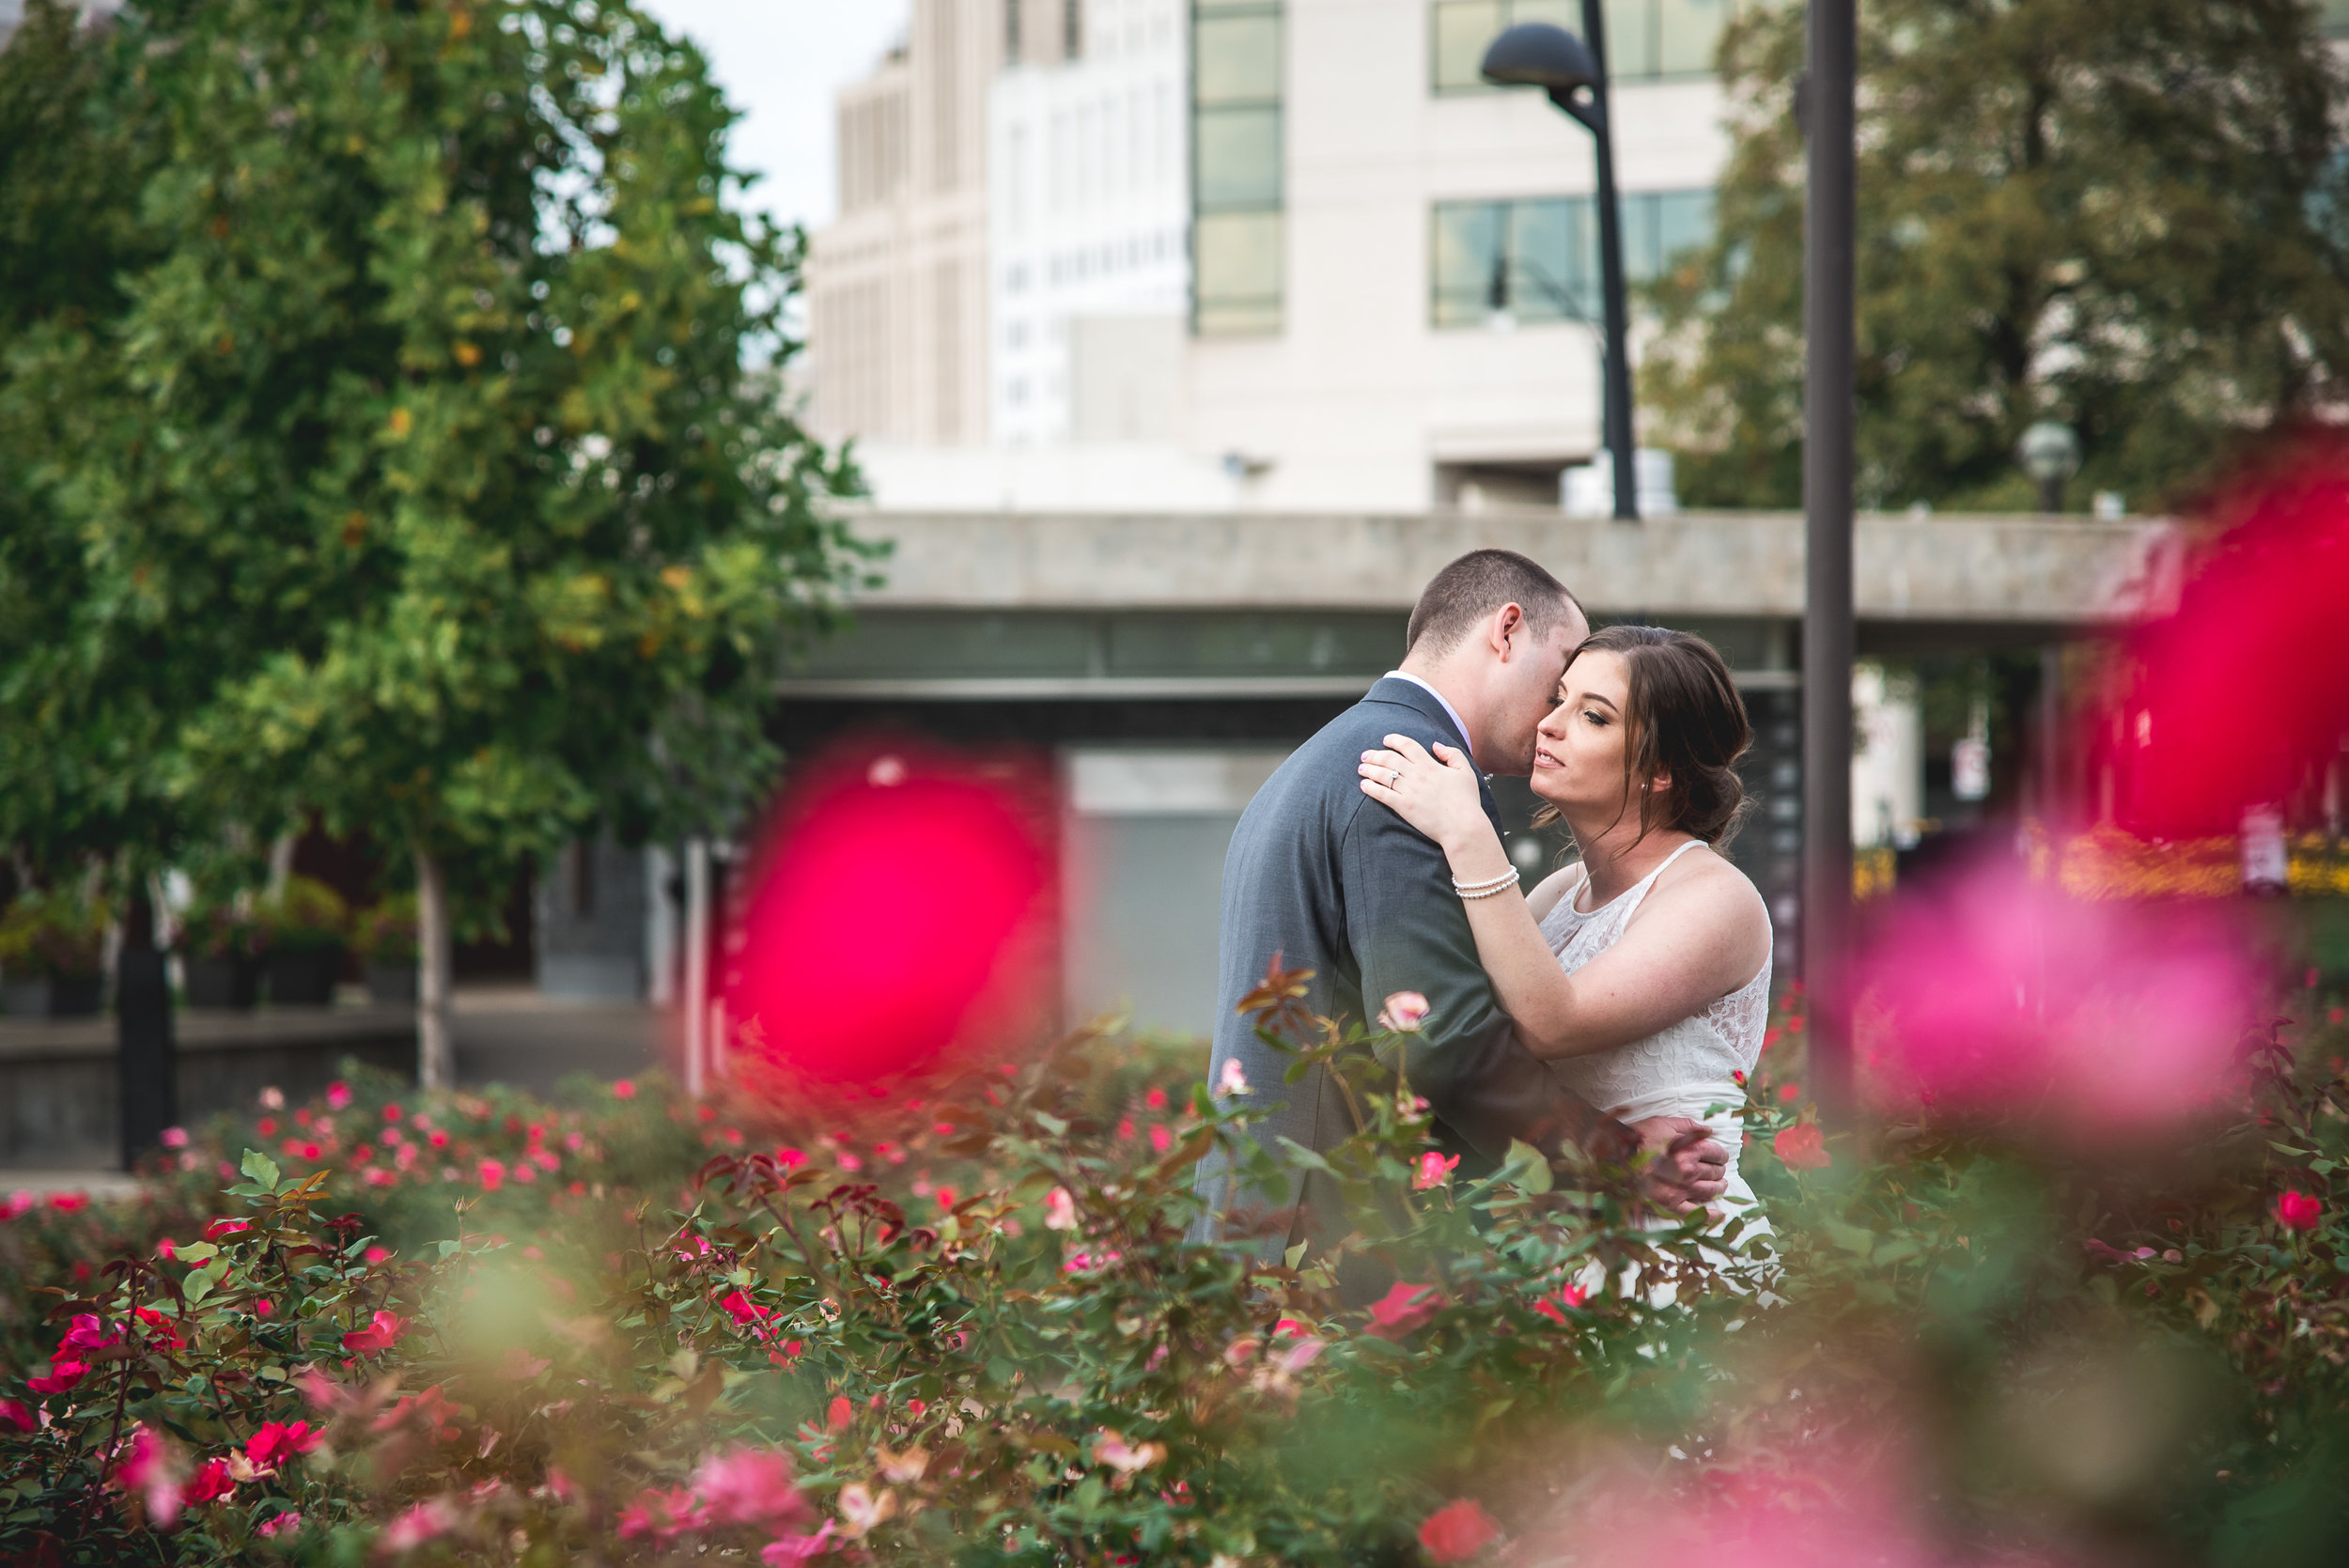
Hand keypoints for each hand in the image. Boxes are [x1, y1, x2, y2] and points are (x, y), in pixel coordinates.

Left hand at [1358, 733, 1486, 851]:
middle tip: (1365, 755)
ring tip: (1361, 769)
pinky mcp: (1403, 807)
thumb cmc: (1467, 802)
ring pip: (1382, 774)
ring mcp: (1409, 791)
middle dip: (1375, 755)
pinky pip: (1382, 794)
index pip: (1407, 745)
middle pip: (1389, 758)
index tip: (1385, 740)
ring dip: (1369, 770)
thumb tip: (1435, 745)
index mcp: (1430, 765)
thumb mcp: (1465, 772)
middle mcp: (1417, 775)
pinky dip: (1370, 788)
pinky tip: (1363, 786)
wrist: (1463, 826)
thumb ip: (1452, 754)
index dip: (1394, 740)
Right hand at [1627, 1116, 1728, 1213]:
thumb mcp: (1662, 1123)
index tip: (1719, 1156)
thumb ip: (1688, 1126)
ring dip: (1719, 1188)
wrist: (1614, 1158)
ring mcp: (1681, 1189)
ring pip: (1711, 1191)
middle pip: (1716, 1172)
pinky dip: (1709, 1215)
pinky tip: (1717, 1213)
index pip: (1717, 1153)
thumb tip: (1709, 1130)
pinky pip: (1695, 1214)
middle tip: (1717, 1169)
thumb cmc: (1638, 1138)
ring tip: (1719, 1185)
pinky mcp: (1670, 1204)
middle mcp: (1690, 1171)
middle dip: (1719, 1170)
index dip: (1720, 1154)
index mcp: (1691, 1149)